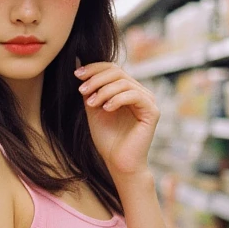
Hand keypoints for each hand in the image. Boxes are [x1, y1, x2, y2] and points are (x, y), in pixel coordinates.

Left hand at [75, 61, 158, 178]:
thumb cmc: (107, 139)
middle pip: (117, 72)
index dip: (94, 68)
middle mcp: (139, 92)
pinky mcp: (152, 111)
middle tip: (81, 90)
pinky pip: (134, 95)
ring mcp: (147, 101)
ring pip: (124, 83)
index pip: (112, 68)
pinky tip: (106, 109)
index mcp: (127, 90)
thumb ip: (89, 89)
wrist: (118, 162)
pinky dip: (117, 99)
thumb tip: (77, 65)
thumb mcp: (93, 109)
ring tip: (91, 104)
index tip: (76, 75)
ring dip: (104, 90)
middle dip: (96, 79)